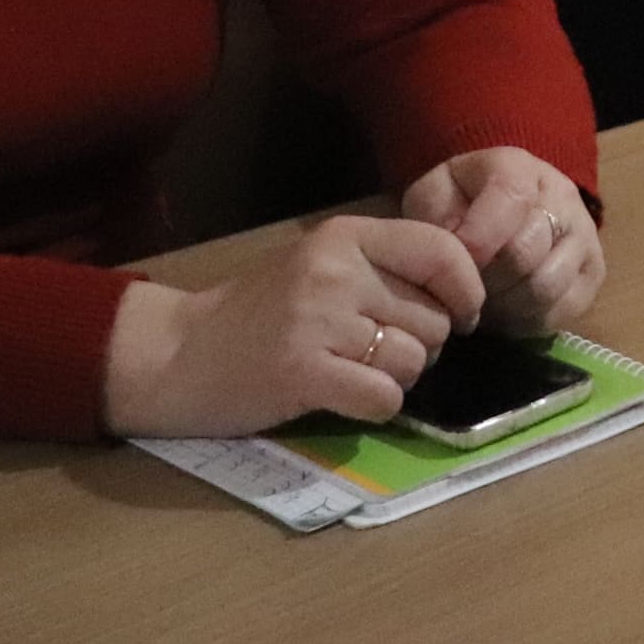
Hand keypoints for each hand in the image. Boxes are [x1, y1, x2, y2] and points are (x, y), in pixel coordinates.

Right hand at [99, 211, 484, 438]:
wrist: (176, 353)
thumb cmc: (257, 313)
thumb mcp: (322, 266)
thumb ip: (385, 268)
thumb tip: (465, 295)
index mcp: (345, 236)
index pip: (443, 251)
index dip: (467, 290)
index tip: (462, 314)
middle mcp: (336, 271)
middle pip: (435, 318)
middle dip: (423, 344)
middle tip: (377, 352)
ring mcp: (318, 322)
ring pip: (415, 361)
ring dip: (396, 378)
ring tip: (353, 372)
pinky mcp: (303, 373)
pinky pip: (384, 398)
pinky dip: (376, 407)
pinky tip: (345, 398)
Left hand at [400, 146, 604, 334]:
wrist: (501, 214)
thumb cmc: (462, 206)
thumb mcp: (435, 195)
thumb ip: (438, 214)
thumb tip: (460, 253)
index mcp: (520, 168)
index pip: (511, 201)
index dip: (478, 240)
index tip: (455, 263)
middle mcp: (563, 196)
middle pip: (526, 253)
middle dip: (487, 279)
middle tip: (468, 285)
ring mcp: (584, 236)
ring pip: (545, 287)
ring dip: (505, 303)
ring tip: (487, 297)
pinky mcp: (594, 274)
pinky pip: (561, 312)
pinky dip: (527, 320)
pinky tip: (509, 307)